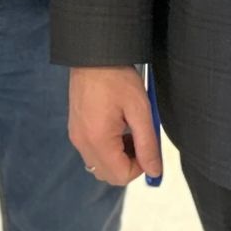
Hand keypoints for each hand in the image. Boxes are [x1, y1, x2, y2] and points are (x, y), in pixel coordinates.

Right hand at [68, 66, 157, 186]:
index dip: (139, 168)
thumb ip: (147, 144)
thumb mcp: (140, 110)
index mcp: (98, 139)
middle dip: (128, 164)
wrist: (93, 55)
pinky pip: (92, 151)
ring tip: (128, 130)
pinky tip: (117, 126)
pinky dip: (107, 148)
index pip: (120, 176)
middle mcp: (82, 142)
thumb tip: (154, 171)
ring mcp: (76, 136)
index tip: (147, 147)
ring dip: (118, 157)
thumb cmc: (117, 77)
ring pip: (99, 165)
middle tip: (139, 140)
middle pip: (108, 175)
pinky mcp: (75, 129)